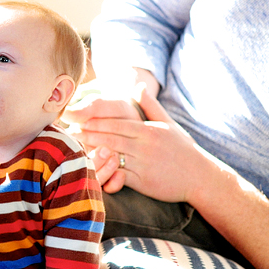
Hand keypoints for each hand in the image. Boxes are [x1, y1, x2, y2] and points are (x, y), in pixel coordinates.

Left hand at [72, 84, 212, 204]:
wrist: (201, 177)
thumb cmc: (184, 150)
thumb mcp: (169, 124)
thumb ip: (151, 106)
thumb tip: (139, 87)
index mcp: (148, 130)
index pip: (116, 122)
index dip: (95, 120)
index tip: (77, 118)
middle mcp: (144, 145)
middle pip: (110, 136)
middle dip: (87, 133)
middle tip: (67, 131)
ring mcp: (144, 163)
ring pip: (112, 154)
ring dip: (91, 150)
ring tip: (72, 147)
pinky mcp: (143, 182)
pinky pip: (120, 175)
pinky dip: (104, 171)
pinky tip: (90, 169)